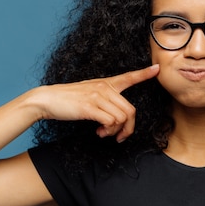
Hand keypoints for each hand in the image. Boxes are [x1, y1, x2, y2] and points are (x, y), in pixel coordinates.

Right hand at [34, 64, 158, 141]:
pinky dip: (107, 131)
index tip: (157, 69)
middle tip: (118, 136)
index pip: (128, 77)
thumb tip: (115, 120)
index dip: (144, 74)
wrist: (47, 100)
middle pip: (130, 110)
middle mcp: (104, 88)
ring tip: (103, 132)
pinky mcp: (90, 107)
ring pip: (122, 118)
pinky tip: (98, 132)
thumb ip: (104, 101)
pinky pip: (111, 122)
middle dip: (128, 128)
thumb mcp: (89, 94)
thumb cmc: (68, 100)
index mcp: (106, 84)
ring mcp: (98, 96)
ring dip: (115, 131)